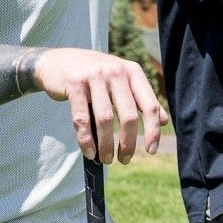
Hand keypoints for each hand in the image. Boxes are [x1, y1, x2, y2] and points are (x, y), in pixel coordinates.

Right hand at [32, 48, 168, 163]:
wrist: (57, 62)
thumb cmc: (94, 76)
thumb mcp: (121, 81)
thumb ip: (142, 99)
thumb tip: (164, 121)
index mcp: (132, 72)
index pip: (150, 105)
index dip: (152, 131)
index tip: (151, 151)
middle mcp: (116, 71)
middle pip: (128, 115)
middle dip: (128, 143)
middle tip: (124, 160)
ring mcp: (94, 75)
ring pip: (105, 119)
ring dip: (106, 145)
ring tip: (106, 159)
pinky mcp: (74, 83)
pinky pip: (82, 118)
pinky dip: (86, 139)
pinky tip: (89, 152)